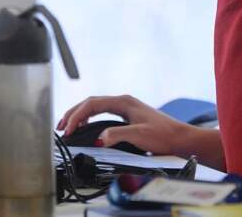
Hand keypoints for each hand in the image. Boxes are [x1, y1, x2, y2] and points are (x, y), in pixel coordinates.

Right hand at [57, 95, 194, 155]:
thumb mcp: (138, 136)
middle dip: (73, 113)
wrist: (180, 139)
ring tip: (68, 126)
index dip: (76, 116)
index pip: (92, 104)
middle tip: (60, 127)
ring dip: (80, 115)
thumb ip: (116, 136)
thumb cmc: (164, 135)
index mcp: (123, 102)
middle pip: (91, 103)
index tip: (68, 129)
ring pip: (95, 107)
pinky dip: (90, 119)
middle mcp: (123, 102)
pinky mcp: (127, 116)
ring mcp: (125, 108)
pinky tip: (86, 127)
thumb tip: (98, 139)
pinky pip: (102, 113)